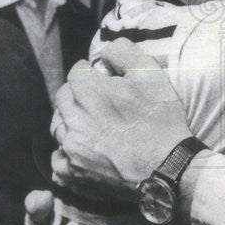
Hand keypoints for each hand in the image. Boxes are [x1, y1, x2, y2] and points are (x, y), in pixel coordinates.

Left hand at [51, 39, 194, 200]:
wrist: (167, 167)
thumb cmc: (161, 121)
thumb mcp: (151, 75)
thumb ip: (123, 52)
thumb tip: (104, 51)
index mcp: (89, 93)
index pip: (76, 72)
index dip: (90, 72)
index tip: (102, 77)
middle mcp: (74, 119)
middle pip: (63, 97)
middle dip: (77, 93)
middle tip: (97, 99)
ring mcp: (71, 148)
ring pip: (58, 126)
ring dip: (70, 120)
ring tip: (91, 123)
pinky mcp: (73, 173)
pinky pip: (57, 158)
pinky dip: (66, 152)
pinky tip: (83, 149)